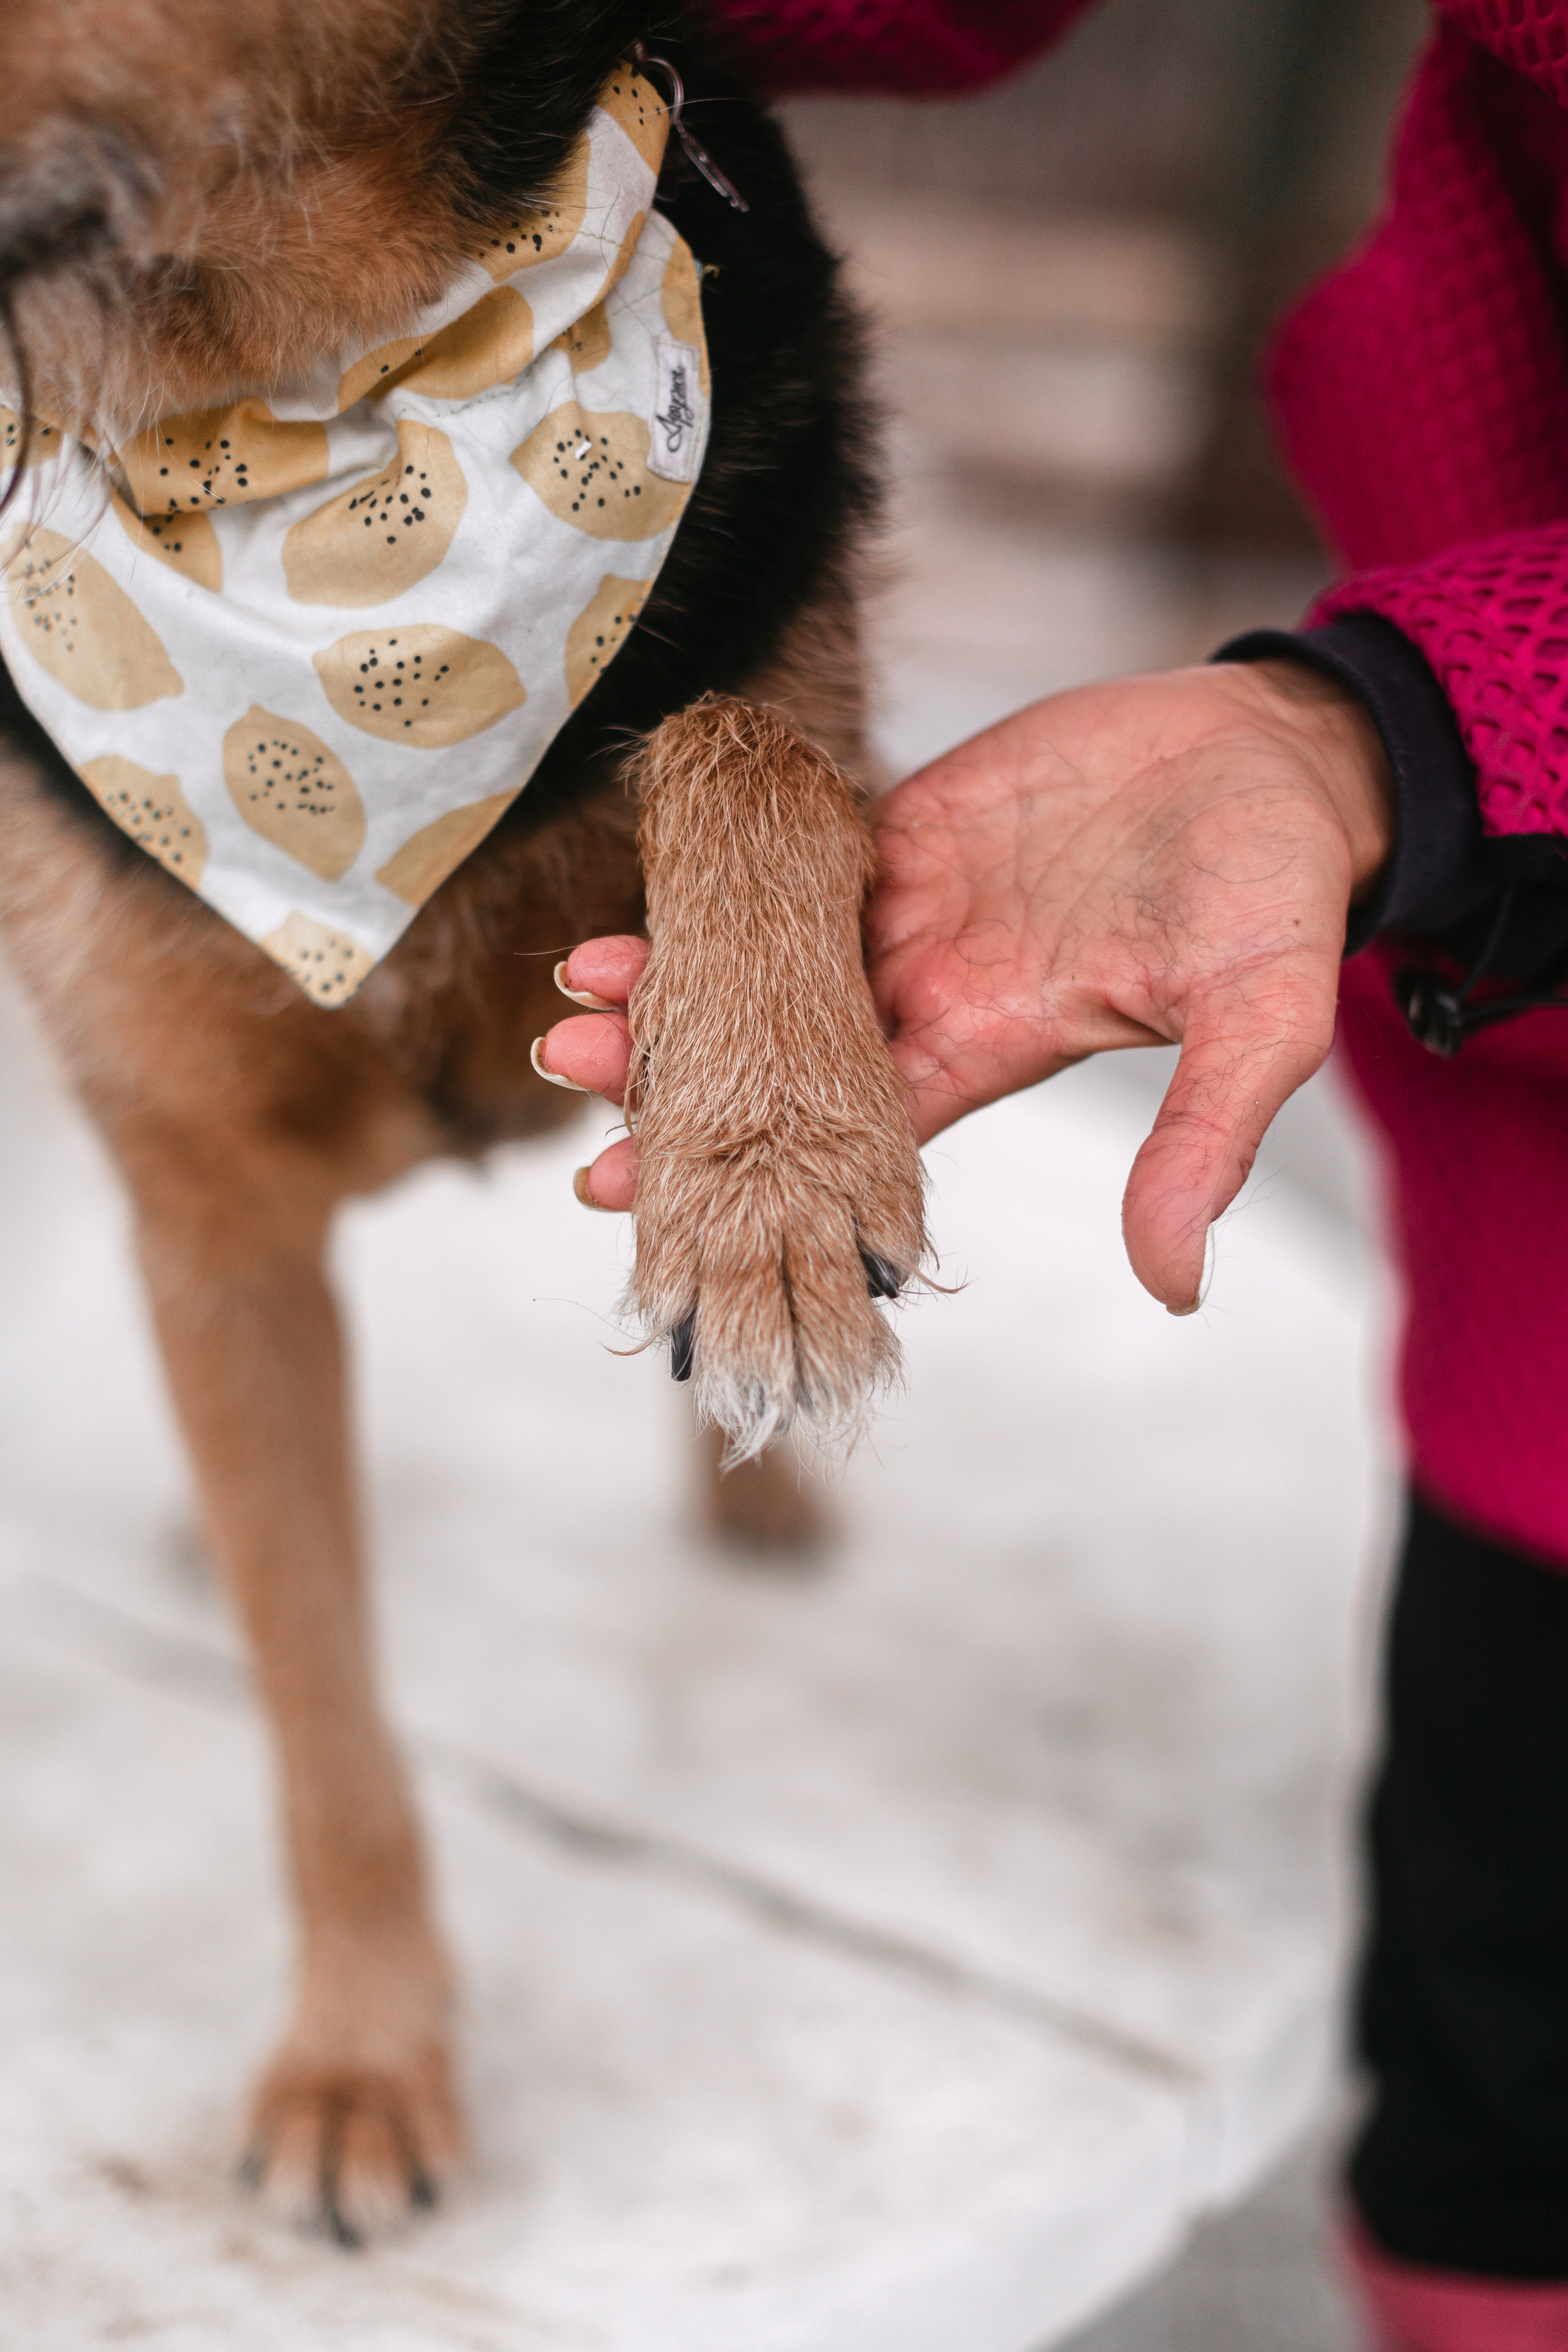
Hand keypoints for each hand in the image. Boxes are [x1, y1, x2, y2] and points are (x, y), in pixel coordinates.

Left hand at [536, 660, 1391, 1311]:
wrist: (1280, 761)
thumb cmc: (1278, 893)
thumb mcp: (1261, 1022)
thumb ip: (1201, 1142)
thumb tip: (1173, 1287)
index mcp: (993, 1049)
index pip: (845, 1139)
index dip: (751, 1175)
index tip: (652, 1210)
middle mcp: (933, 993)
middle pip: (777, 1058)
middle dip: (676, 1078)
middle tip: (569, 1089)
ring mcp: (912, 910)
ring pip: (765, 961)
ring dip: (677, 978)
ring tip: (578, 996)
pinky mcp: (906, 826)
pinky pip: (791, 862)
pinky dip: (720, 877)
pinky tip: (648, 890)